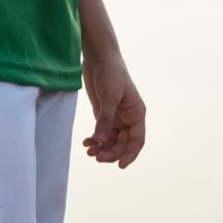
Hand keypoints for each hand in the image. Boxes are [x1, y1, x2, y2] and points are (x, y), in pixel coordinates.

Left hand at [82, 54, 145, 168]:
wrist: (99, 57)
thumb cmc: (110, 73)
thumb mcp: (109, 97)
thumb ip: (105, 119)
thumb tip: (100, 140)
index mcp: (136, 114)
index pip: (136, 140)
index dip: (130, 154)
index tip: (121, 166)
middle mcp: (128, 118)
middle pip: (122, 143)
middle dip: (111, 152)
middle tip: (97, 158)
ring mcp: (115, 117)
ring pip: (111, 140)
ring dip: (101, 148)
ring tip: (89, 152)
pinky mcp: (103, 114)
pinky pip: (101, 133)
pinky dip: (95, 139)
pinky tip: (86, 143)